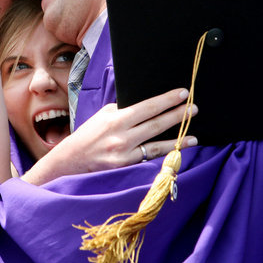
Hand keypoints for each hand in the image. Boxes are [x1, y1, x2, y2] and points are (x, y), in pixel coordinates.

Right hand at [22, 88, 197, 184]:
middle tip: (194, 108)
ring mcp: (125, 155)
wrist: (69, 163)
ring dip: (178, 140)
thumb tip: (146, 107)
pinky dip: (164, 156)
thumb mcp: (102, 117)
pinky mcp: (126, 169)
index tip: (182, 93)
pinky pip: (149, 160)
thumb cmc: (87, 137)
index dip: (167, 100)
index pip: (147, 107)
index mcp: (115, 120)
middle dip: (177, 115)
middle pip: (156, 124)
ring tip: (194, 136)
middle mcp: (121, 137)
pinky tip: (177, 153)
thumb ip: (122, 111)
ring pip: (157, 145)